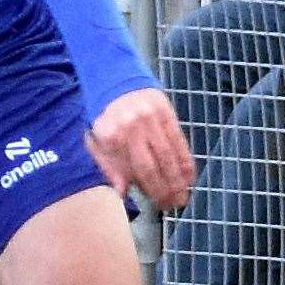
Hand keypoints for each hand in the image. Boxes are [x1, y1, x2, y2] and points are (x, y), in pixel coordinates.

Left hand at [87, 87, 194, 209]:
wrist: (116, 79)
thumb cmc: (105, 115)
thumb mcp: (95, 139)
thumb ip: (106, 165)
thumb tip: (120, 192)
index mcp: (110, 136)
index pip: (129, 170)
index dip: (143, 188)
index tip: (154, 203)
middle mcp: (130, 129)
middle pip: (149, 167)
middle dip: (162, 190)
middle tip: (171, 206)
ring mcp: (149, 120)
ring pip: (166, 156)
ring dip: (176, 180)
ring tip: (182, 197)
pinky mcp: (165, 113)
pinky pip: (178, 141)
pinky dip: (185, 161)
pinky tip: (190, 177)